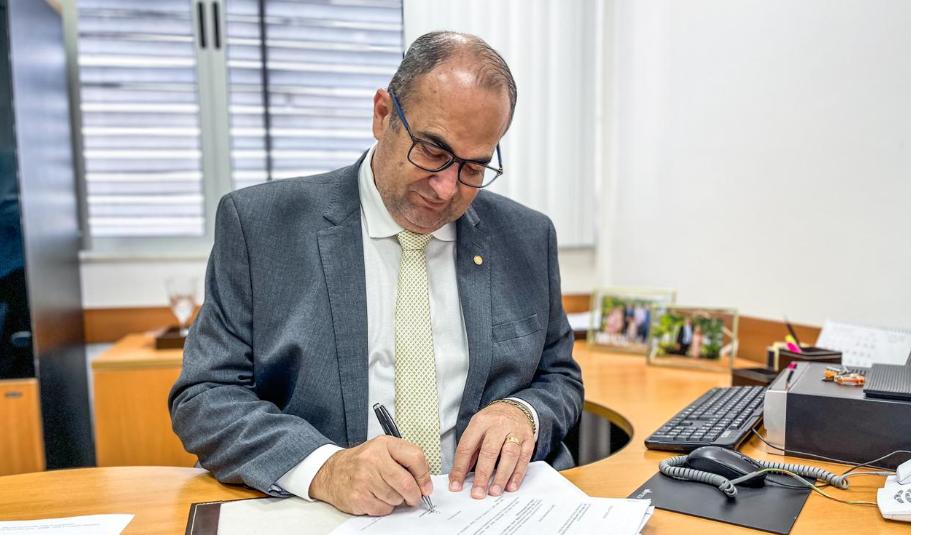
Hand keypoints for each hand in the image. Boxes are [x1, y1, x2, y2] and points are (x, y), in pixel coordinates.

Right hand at [309, 435, 432, 515]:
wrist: (331, 472)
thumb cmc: (362, 462)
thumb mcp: (383, 450)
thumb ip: (406, 460)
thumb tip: (425, 484)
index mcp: (384, 444)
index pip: (415, 457)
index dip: (424, 476)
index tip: (425, 486)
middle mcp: (373, 459)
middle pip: (406, 483)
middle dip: (414, 495)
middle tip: (414, 497)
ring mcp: (364, 479)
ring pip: (396, 498)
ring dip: (397, 500)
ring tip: (386, 492)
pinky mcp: (358, 497)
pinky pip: (384, 509)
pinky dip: (384, 507)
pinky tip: (375, 497)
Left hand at [448, 402, 534, 498]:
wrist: (515, 408)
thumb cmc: (492, 422)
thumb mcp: (476, 429)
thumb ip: (470, 451)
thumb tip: (459, 476)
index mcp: (480, 422)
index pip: (467, 447)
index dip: (460, 468)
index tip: (456, 485)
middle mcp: (498, 425)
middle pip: (490, 451)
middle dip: (482, 475)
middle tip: (477, 493)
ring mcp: (515, 431)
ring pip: (509, 454)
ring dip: (501, 476)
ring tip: (494, 491)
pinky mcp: (528, 440)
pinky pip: (524, 458)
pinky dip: (517, 474)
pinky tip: (511, 486)